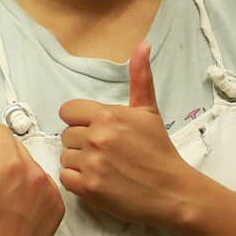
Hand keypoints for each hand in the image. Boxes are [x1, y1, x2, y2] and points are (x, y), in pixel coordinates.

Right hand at [0, 119, 64, 235]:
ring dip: (16, 178)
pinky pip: (43, 187)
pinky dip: (31, 195)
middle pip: (14, 149)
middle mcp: (36, 170)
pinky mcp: (58, 207)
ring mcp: (51, 189)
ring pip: (29, 168)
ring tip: (2, 206)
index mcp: (11, 161)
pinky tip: (17, 216)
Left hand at [59, 42, 194, 228]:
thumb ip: (140, 77)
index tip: (97, 130)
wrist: (171, 190)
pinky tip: (98, 180)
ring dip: (79, 162)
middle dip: (82, 142)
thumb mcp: (149, 111)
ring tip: (104, 166)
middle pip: (66, 135)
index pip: (68, 111)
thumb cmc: (159, 150)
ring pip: (65, 156)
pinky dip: (78, 181)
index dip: (80, 120)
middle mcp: (96, 137)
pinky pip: (65, 178)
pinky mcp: (88, 188)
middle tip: (106, 151)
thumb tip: (143, 44)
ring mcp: (91, 163)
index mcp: (107, 115)